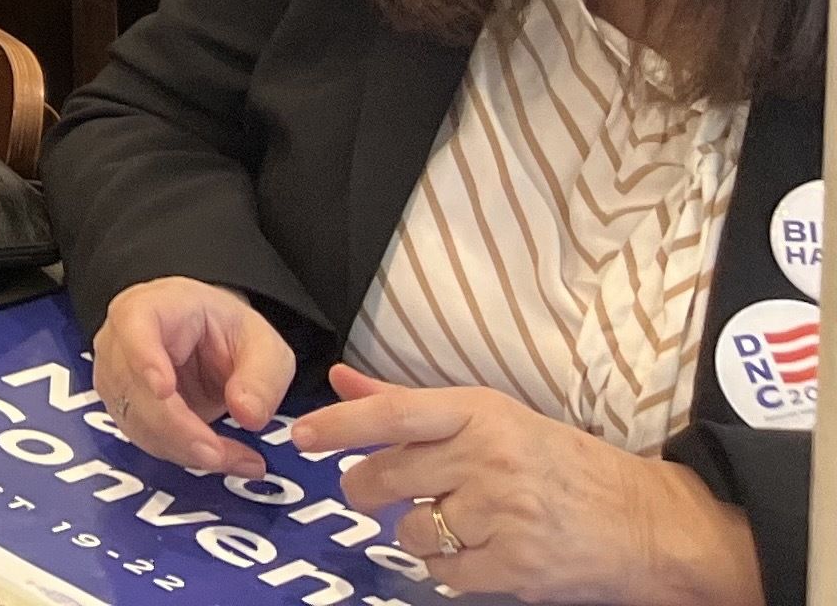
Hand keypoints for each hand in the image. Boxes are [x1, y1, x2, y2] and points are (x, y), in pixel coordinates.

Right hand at [91, 278, 295, 474]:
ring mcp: (115, 377)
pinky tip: (220, 457)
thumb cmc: (228, 334)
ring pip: (137, 421)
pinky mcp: (122, 409)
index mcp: (151, 306)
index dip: (143, 356)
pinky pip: (146, 439)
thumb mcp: (263, 346)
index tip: (164, 390)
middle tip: (220, 454)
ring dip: (185, 448)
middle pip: (133, 387)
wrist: (210, 345)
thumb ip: (261, 378)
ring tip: (237, 458)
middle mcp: (120, 339)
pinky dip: (184, 455)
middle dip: (179, 428)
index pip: (133, 324)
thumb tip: (247, 414)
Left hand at [300, 364, 759, 605]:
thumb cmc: (564, 466)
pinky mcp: (518, 566)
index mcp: (481, 413)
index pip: (392, 414)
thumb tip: (341, 380)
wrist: (652, 525)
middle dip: (368, 491)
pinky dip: (452, 571)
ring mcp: (504, 514)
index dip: (339, 426)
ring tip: (455, 525)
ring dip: (419, 535)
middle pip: (386, 477)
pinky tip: (479, 556)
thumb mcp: (494, 419)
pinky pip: (447, 575)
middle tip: (377, 495)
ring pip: (413, 531)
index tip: (302, 436)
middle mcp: (488, 458)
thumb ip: (410, 405)